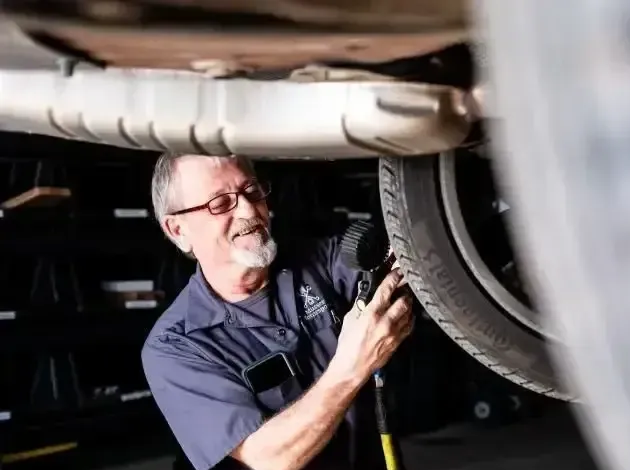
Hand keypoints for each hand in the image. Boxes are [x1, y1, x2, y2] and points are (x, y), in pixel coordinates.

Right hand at [329, 269, 413, 383]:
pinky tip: (407, 314)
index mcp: (372, 314)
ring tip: (406, 297)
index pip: (387, 290)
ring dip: (408, 303)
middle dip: (405, 290)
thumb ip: (360, 306)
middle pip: (404, 300)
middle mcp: (386, 322)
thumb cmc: (348, 343)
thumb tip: (367, 296)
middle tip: (405, 284)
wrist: (353, 367)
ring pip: (409, 312)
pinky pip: (410, 325)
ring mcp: (394, 332)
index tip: (398, 271)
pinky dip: (410, 317)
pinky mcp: (398, 341)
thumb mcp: (350, 319)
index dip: (394, 277)